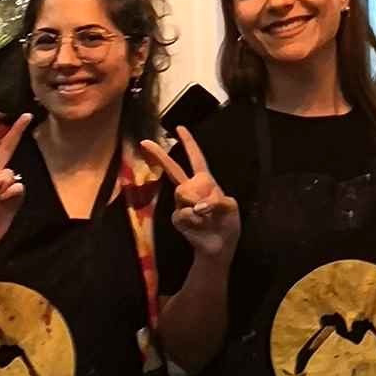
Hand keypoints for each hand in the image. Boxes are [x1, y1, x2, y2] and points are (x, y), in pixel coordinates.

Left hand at [0, 110, 29, 275]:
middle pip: (5, 148)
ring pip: (10, 172)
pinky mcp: (14, 199)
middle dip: (15, 131)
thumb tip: (1, 177)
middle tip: (26, 115)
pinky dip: (10, 194)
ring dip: (2, 185)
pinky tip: (1, 203)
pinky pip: (18, 188)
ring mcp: (4, 187)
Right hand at [152, 124, 238, 267]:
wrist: (220, 247)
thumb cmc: (227, 224)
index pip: (196, 158)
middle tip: (145, 142)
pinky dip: (195, 218)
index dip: (189, 143)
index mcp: (206, 182)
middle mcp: (190, 189)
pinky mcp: (177, 218)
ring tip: (207, 214)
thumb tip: (199, 204)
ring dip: (197, 202)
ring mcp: (181, 203)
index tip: (179, 128)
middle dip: (159, 155)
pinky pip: (183, 212)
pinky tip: (200, 224)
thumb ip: (219, 200)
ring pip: (182, 192)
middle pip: (173, 169)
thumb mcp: (231, 208)